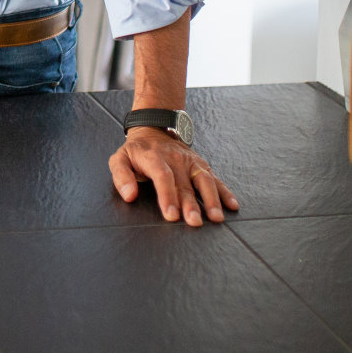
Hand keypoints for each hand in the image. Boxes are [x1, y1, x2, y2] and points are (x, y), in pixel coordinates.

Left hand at [109, 127, 239, 226]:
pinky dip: (225, 192)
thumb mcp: (119, 159)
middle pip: (185, 184)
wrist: (153, 130)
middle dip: (191, 204)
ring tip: (216, 218)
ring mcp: (191, 161)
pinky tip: (232, 205)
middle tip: (194, 222)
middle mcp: (175, 159)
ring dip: (211, 199)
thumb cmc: (135, 152)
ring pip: (204, 180)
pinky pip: (215, 178)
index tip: (171, 215)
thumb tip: (129, 196)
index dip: (168, 196)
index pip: (163, 176)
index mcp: (154, 157)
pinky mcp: (201, 165)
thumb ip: (122, 177)